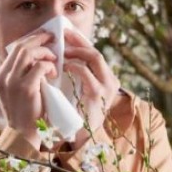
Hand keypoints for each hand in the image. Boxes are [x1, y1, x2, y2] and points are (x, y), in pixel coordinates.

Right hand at [0, 31, 56, 147]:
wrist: (23, 135)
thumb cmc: (25, 113)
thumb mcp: (17, 91)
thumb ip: (21, 74)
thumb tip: (37, 56)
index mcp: (0, 75)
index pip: (14, 48)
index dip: (30, 40)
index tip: (43, 38)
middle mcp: (3, 76)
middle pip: (21, 47)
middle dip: (39, 39)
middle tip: (53, 38)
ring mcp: (12, 82)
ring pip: (29, 53)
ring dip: (45, 53)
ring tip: (54, 60)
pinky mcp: (26, 88)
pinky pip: (39, 66)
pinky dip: (49, 66)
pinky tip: (54, 74)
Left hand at [63, 30, 120, 148]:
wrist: (82, 139)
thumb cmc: (77, 115)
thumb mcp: (80, 92)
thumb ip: (77, 76)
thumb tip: (64, 54)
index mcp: (107, 79)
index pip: (94, 53)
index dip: (80, 41)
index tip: (66, 32)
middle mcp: (111, 81)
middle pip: (96, 52)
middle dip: (78, 41)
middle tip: (61, 36)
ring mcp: (106, 88)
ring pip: (94, 58)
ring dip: (76, 51)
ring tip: (61, 51)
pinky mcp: (98, 95)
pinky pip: (86, 72)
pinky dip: (74, 66)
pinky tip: (63, 66)